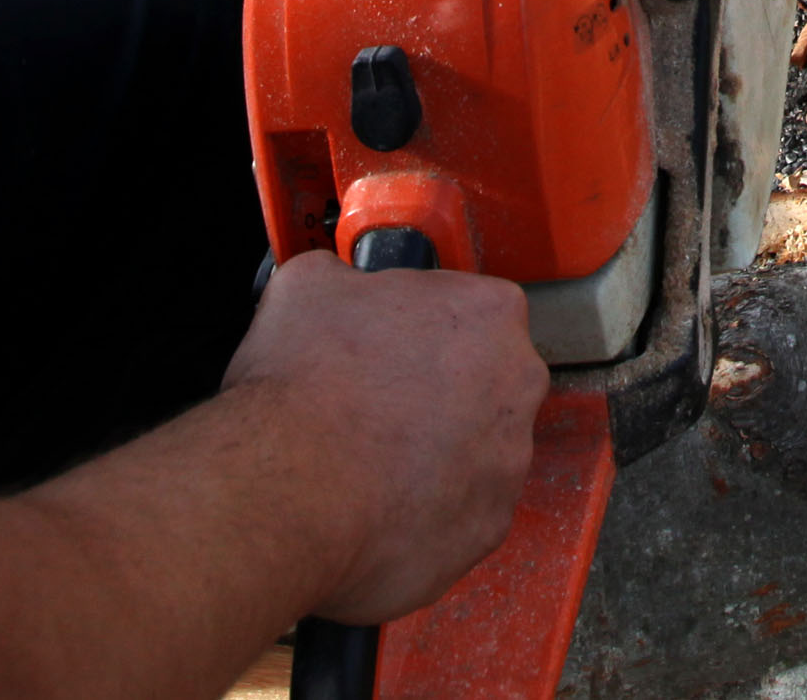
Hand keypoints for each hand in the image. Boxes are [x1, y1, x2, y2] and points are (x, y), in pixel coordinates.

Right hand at [223, 253, 547, 622]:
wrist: (288, 491)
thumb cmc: (303, 389)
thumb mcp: (307, 285)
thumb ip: (345, 277)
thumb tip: (339, 285)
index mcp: (489, 314)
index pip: (471, 309)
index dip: (420, 327)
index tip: (388, 344)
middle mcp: (518, 388)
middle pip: (485, 382)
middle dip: (436, 392)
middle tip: (375, 404)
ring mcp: (507, 465)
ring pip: (475, 453)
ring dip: (433, 455)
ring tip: (367, 460)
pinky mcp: (487, 530)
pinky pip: (459, 514)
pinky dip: (424, 513)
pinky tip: (376, 505)